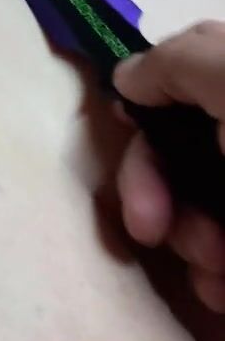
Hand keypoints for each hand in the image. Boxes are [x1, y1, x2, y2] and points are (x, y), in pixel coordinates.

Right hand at [114, 21, 224, 311]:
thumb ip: (173, 61)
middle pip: (172, 168)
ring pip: (193, 219)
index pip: (167, 108)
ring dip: (191, 248)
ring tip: (219, 269)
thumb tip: (124, 76)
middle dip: (154, 201)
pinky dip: (216, 280)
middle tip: (154, 230)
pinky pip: (220, 263)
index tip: (131, 164)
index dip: (144, 143)